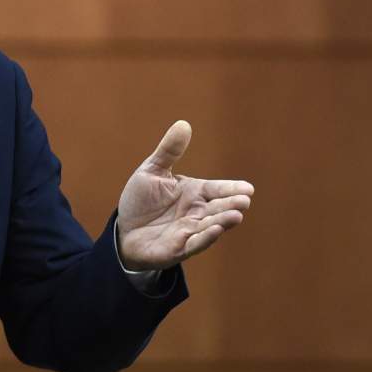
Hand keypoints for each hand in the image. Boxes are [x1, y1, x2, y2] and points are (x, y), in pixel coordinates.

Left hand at [116, 120, 253, 270]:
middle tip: (244, 200)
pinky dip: (205, 237)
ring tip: (236, 215)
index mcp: (195, 193)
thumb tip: (183, 123)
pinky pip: (194, 243)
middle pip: (219, 208)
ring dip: (223, 221)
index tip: (248, 188)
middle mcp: (197, 212)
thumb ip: (168, 152)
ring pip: (211, 226)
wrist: (123, 230)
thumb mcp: (152, 172)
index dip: (232, 188)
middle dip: (232, 204)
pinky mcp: (178, 248)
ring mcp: (190, 231)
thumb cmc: (141, 201)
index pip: (217, 189)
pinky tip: (214, 230)